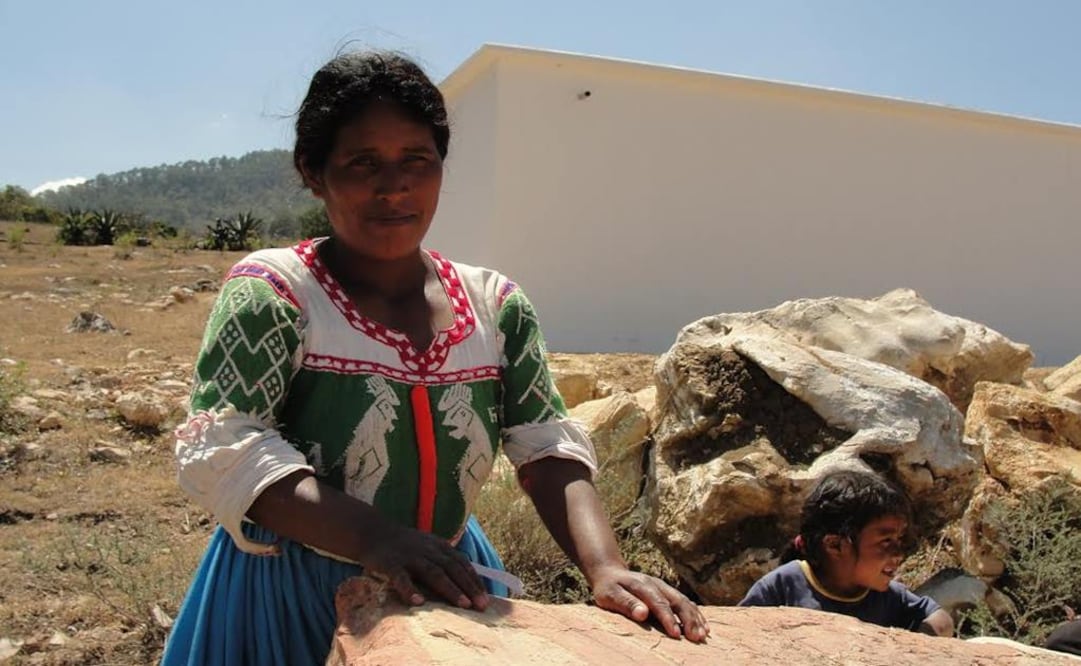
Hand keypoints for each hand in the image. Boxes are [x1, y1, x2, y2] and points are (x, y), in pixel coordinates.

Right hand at [358, 524, 489, 610]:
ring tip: (463, 605)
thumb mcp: (429, 546)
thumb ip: (445, 560)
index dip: (474, 580)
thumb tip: (468, 581)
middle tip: (482, 605)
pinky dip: (410, 589)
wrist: (373, 532)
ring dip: (450, 589)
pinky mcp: (391, 564)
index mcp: (439, 546)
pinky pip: (401, 578)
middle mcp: (428, 550)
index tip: (486, 598)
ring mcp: (410, 556)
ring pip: (433, 573)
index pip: (462, 563)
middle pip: (452, 569)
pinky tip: (418, 602)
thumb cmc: (405, 545)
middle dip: (469, 587)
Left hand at [590, 565, 709, 642]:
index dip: (669, 618)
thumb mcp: (609, 595)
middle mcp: (657, 584)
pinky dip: (696, 614)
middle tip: (696, 637)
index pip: (659, 603)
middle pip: (677, 601)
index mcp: (643, 585)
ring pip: (684, 601)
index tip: (676, 634)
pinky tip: (704, 626)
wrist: (609, 572)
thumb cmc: (608, 588)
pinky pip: (685, 602)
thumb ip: (626, 603)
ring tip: (703, 634)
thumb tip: (643, 613)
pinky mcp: (667, 592)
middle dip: (688, 619)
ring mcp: (664, 587)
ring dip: (695, 618)